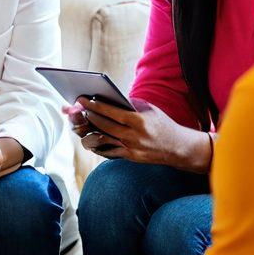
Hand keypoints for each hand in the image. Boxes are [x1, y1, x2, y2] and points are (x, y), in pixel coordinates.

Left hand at [72, 98, 211, 171]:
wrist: (177, 147)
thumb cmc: (161, 123)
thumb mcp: (148, 109)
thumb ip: (128, 103)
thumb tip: (106, 97)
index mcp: (139, 121)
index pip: (112, 113)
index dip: (95, 106)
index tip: (82, 100)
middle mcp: (133, 136)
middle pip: (103, 126)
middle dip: (88, 117)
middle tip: (76, 110)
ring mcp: (130, 148)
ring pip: (102, 140)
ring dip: (88, 130)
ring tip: (79, 122)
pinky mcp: (129, 157)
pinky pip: (107, 150)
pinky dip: (96, 143)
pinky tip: (88, 136)